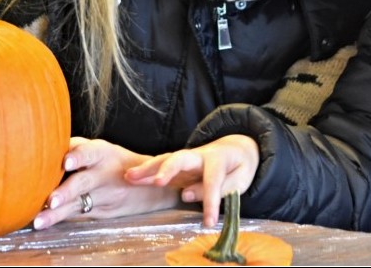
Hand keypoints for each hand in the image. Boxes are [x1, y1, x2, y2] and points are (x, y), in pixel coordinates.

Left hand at [32, 137, 178, 229]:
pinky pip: (80, 215)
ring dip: (58, 214)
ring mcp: (106, 195)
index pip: (89, 151)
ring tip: (39, 221)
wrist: (152, 184)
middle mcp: (105, 173)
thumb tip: (42, 147)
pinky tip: (45, 224)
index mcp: (103, 152)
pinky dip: (61, 219)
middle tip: (51, 201)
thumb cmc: (116, 162)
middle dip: (66, 191)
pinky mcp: (104, 213)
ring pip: (79, 204)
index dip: (78, 156)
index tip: (66, 163)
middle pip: (85, 181)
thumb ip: (77, 148)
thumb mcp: (102, 149)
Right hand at [125, 134, 259, 227]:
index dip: (210, 202)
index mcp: (218, 159)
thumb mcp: (240, 178)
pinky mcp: (178, 165)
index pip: (212, 181)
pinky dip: (146, 172)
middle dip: (168, 169)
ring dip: (148, 168)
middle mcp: (199, 155)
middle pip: (181, 158)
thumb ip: (220, 187)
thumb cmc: (239, 166)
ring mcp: (186, 159)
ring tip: (129, 176)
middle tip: (158, 182)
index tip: (209, 222)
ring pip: (165, 160)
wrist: (237, 148)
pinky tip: (130, 178)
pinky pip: (161, 166)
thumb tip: (187, 194)